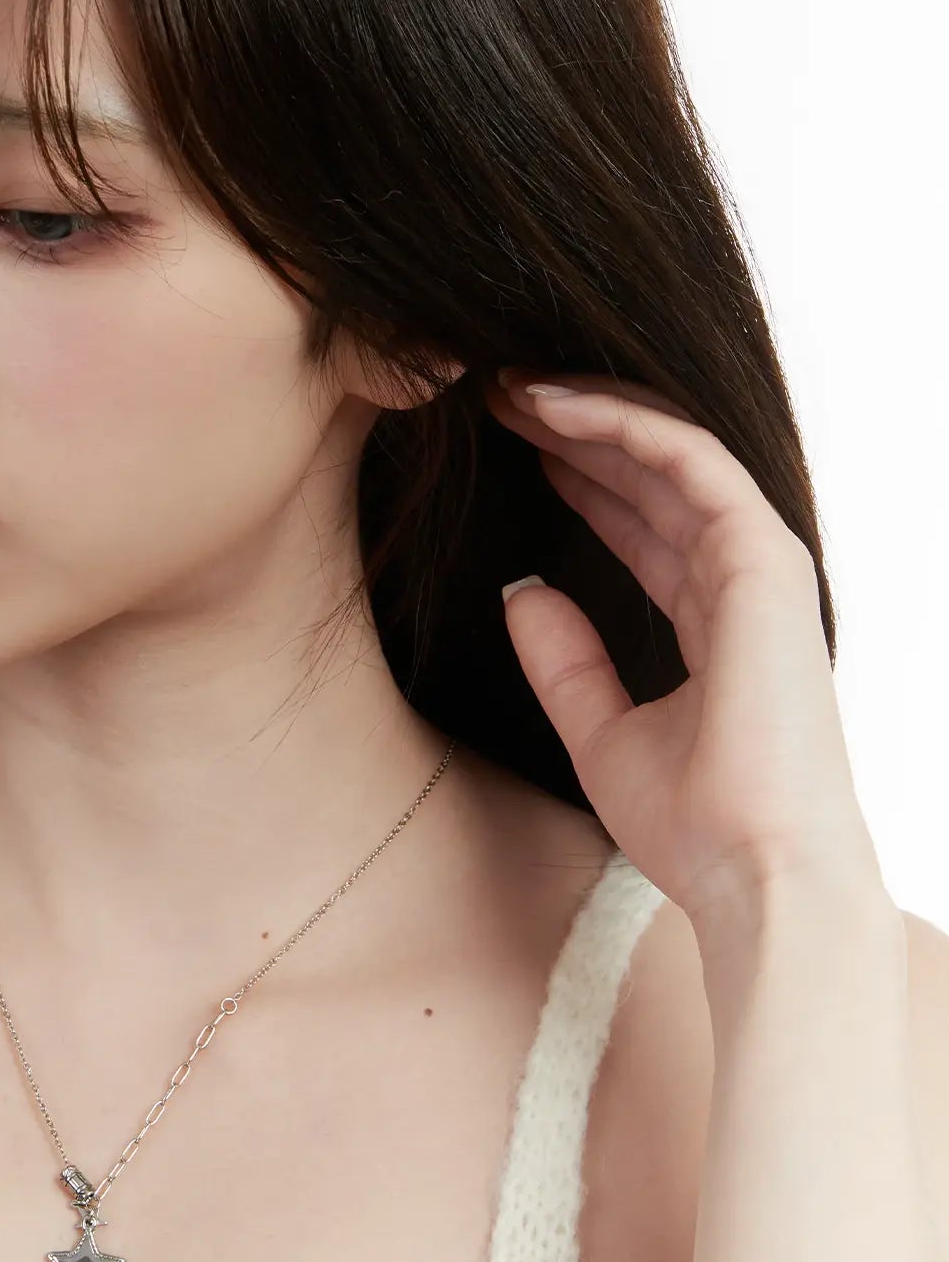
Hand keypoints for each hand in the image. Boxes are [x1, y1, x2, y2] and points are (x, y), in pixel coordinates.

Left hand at [488, 367, 881, 932]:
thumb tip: (522, 590)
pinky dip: (622, 423)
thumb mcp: (599, 733)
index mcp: (715, 625)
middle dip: (577, 431)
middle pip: (653, 478)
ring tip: (512, 386)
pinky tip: (554, 406)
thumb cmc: (694, 828)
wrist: (752, 876)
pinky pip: (689, 462)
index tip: (513, 448)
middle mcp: (741, 585)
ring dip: (590, 411)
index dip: (580, 478)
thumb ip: (565, 661)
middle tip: (498, 394)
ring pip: (669, 454)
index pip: (645, 525)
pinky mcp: (763, 560)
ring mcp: (758, 567)